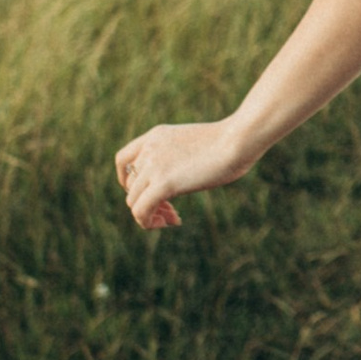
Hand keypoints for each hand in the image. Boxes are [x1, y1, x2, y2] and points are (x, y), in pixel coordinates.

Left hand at [114, 116, 255, 232]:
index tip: (150, 191)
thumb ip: (182, 156)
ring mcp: (153, 166)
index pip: (123, 161)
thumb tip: (186, 174)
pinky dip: (148, 222)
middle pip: (130, 186)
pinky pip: (140, 211)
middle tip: (171, 211)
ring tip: (173, 218)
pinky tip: (170, 222)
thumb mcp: (197, 144)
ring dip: (151, 214)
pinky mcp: (163, 183)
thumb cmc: (231, 142)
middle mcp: (149, 149)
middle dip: (147, 201)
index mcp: (156, 136)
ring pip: (133, 201)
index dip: (130, 182)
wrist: (237, 140)